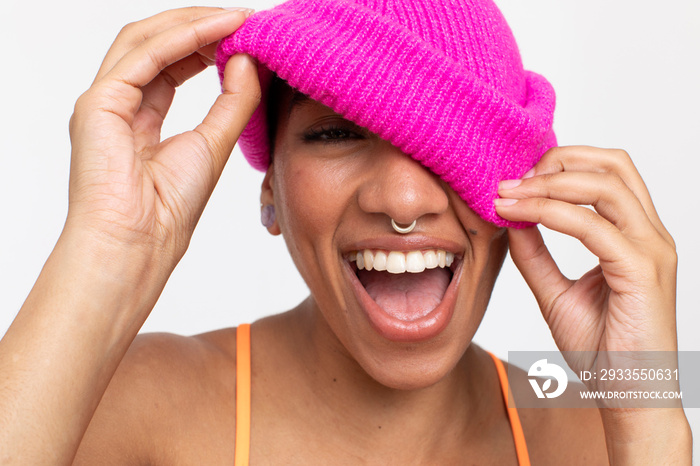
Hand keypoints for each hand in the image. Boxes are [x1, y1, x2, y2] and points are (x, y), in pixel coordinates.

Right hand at [66, 7, 259, 265]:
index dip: (207, 44)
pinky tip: (217, 30)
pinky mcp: (99, 103)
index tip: (246, 35)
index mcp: (139, 120)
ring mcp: (104, 101)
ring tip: (236, 18)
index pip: (171, 65)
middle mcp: (118, 105)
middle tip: (244, 18)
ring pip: (145, 39)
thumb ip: (233, 103)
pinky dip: (182, 38)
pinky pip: (143, 55)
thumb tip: (248, 60)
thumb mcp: (214, 145)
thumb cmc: (169, 210)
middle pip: (156, 44)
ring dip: (193, 23)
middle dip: (200, 25)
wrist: (139, 244)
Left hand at [494, 146, 689, 462]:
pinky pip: (593, 226)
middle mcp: (649, 234)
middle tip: (512, 178)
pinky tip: (519, 215)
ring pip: (605, 185)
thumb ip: (535, 254)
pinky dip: (551, 212)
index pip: (606, 173)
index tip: (513, 179)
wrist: (626, 395)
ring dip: (549, 182)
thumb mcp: (555, 292)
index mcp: (634, 235)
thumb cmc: (601, 348)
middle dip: (558, 159)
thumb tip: (511, 219)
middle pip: (613, 163)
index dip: (559, 164)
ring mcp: (651, 249)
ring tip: (509, 193)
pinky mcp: (642, 269)